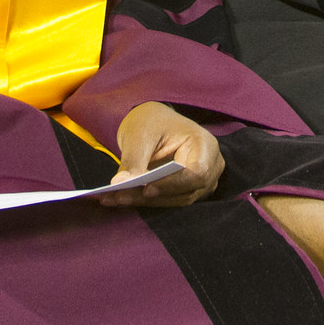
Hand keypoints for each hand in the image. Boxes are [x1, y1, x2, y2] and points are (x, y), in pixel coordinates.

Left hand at [101, 101, 223, 208]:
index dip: (172, 184)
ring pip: (175, 201)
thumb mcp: (141, 135)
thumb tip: (119, 183)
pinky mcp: (187, 191)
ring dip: (144, 203)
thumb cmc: (153, 122)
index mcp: (204, 145)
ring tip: (113, 198)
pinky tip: (121, 199)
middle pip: (185, 191)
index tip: (146, 190)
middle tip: (119, 197)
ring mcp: (202, 181)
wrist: (154, 123)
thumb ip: (134, 160)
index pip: (196, 173)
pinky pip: (169, 201)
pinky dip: (145, 202)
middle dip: (152, 197)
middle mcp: (210, 166)